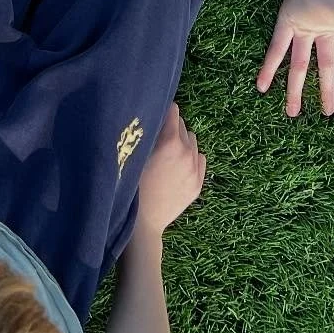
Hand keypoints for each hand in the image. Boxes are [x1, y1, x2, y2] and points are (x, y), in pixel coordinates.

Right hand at [134, 103, 205, 235]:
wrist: (143, 222)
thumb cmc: (132, 186)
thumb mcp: (136, 154)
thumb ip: (147, 133)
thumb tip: (153, 115)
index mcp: (170, 141)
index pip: (173, 110)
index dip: (162, 112)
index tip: (154, 118)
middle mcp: (187, 151)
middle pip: (182, 124)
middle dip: (171, 128)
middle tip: (157, 139)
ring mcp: (195, 168)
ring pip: (192, 140)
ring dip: (182, 142)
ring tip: (168, 154)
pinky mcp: (199, 183)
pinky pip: (201, 158)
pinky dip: (191, 158)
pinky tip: (178, 167)